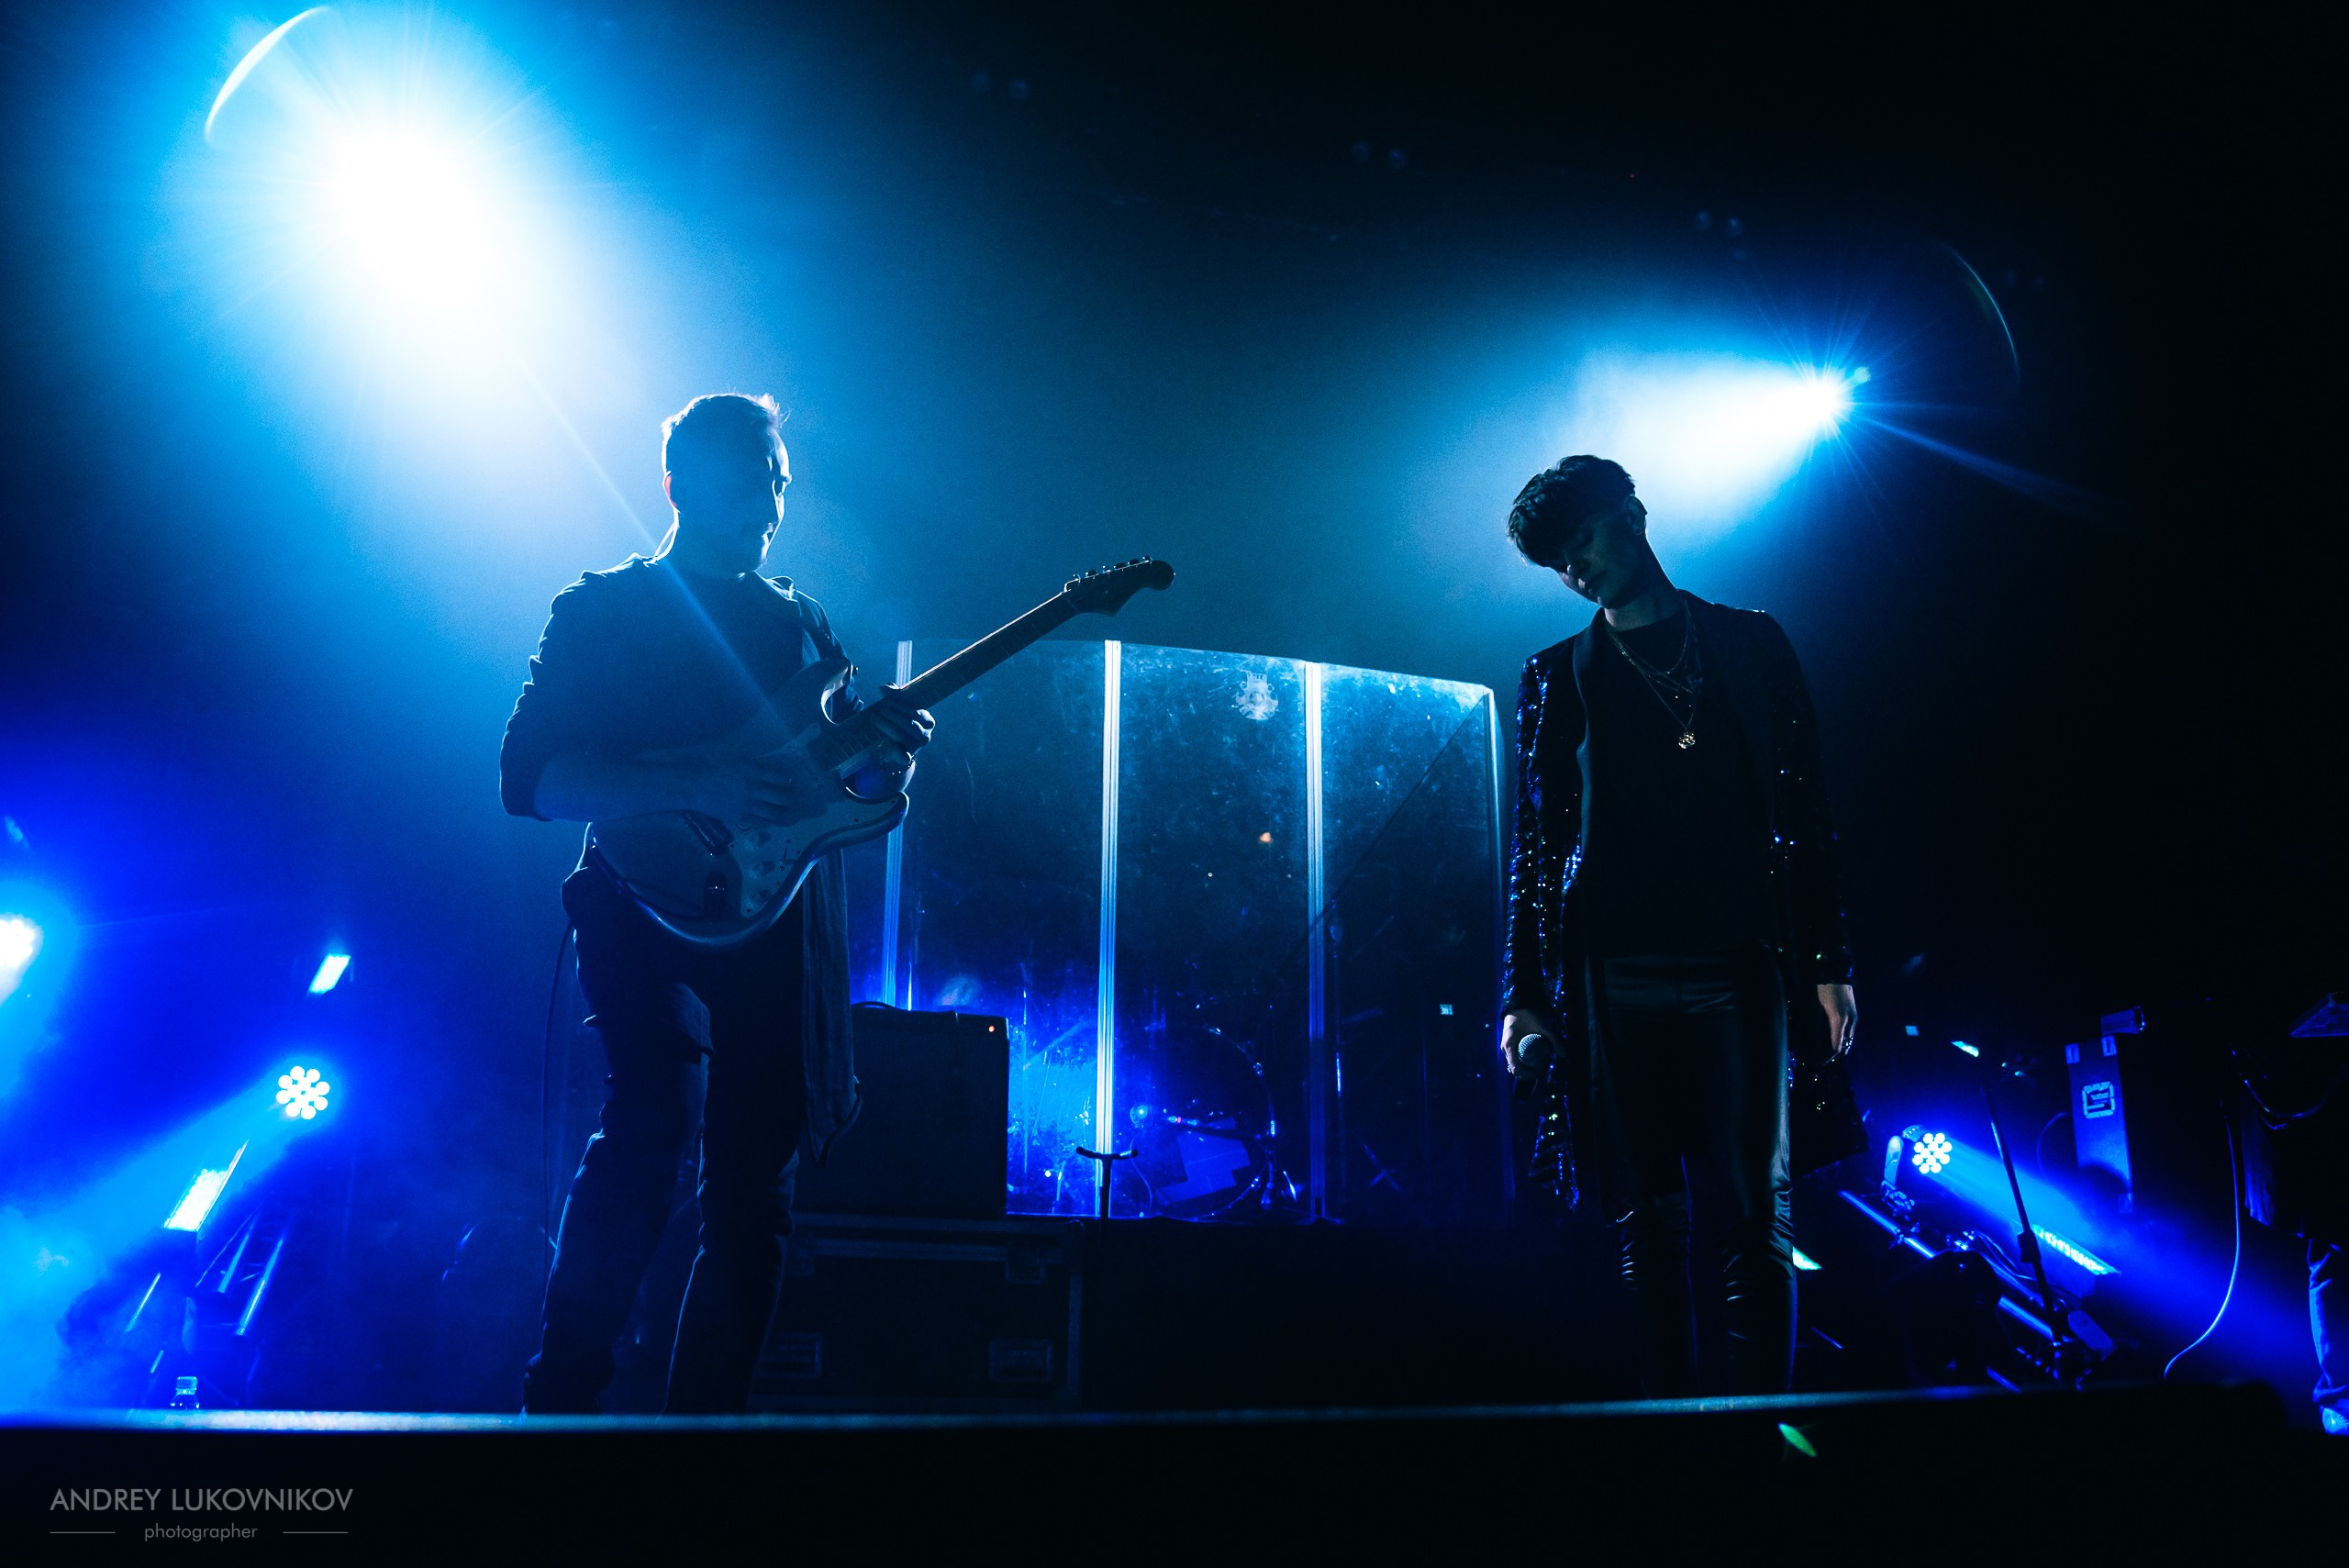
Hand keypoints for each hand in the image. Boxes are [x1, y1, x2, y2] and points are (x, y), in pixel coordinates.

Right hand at [686, 754, 813, 825]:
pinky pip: (762, 823)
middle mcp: (755, 789)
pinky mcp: (741, 818)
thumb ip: (757, 769)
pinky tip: (770, 818)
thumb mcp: (739, 761)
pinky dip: (770, 821)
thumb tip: (774, 776)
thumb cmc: (715, 768)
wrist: (694, 785)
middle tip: (791, 799)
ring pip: (777, 814)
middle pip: (784, 798)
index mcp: (754, 771)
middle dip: (791, 799)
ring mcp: (748, 805)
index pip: (783, 779)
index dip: (789, 782)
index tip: (790, 783)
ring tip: (787, 813)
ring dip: (785, 814)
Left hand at [868, 687, 935, 756]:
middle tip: (881, 708)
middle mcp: (925, 734)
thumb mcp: (897, 708)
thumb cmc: (898, 722)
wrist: (895, 748)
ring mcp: (916, 747)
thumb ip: (892, 695)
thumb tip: (884, 688)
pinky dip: (902, 755)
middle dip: (894, 715)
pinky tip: (898, 753)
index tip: (887, 700)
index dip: (901, 705)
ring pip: (901, 735)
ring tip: (875, 718)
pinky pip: (905, 756)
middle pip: (909, 723)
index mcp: (927, 721)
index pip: (916, 711)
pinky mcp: (906, 757)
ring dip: (887, 726)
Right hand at [1500, 1009, 1562, 1075]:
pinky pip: (1514, 1059)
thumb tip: (1564, 1054)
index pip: (1516, 1069)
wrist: (1517, 1004)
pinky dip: (1522, 1064)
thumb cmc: (1528, 1014)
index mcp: (1509, 1046)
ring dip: (1525, 1069)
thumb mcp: (1543, 1027)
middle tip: (1543, 1070)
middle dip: (1529, 1073)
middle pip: (1515, 1069)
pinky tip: (1532, 1062)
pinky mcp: (1508, 1045)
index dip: (1529, 1075)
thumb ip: (1554, 1039)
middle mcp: (1505, 1049)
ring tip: (1539, 1067)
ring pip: (1514, 1065)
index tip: (1541, 1072)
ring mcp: (1505, 1047)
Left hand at [1817, 983, 1856, 1059]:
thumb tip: (1814, 1039)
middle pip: (1845, 1045)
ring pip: (1849, 1039)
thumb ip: (1817, 1024)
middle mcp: (1849, 1020)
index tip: (1819, 1063)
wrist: (1837, 972)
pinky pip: (1850, 1031)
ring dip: (1840, 1047)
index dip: (1828, 1057)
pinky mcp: (1854, 1013)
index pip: (1836, 1046)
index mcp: (1838, 1020)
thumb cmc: (1822, 988)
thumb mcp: (1816, 1006)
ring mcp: (1854, 1017)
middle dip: (1834, 1055)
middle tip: (1822, 1061)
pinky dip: (1843, 1038)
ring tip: (1828, 1053)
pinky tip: (1835, 1039)